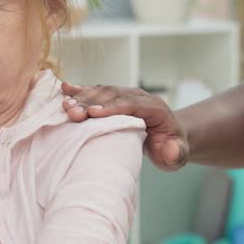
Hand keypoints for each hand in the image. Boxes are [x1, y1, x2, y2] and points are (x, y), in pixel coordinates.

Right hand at [61, 82, 188, 170]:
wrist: (169, 137)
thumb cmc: (171, 148)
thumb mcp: (178, 155)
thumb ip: (177, 153)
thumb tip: (171, 149)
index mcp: (155, 108)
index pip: (133, 105)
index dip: (113, 108)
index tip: (94, 114)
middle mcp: (139, 97)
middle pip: (113, 96)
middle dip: (92, 103)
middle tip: (73, 113)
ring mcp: (125, 95)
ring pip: (102, 92)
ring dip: (83, 98)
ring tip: (65, 106)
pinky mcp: (114, 98)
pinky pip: (96, 92)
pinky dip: (81, 91)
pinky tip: (65, 89)